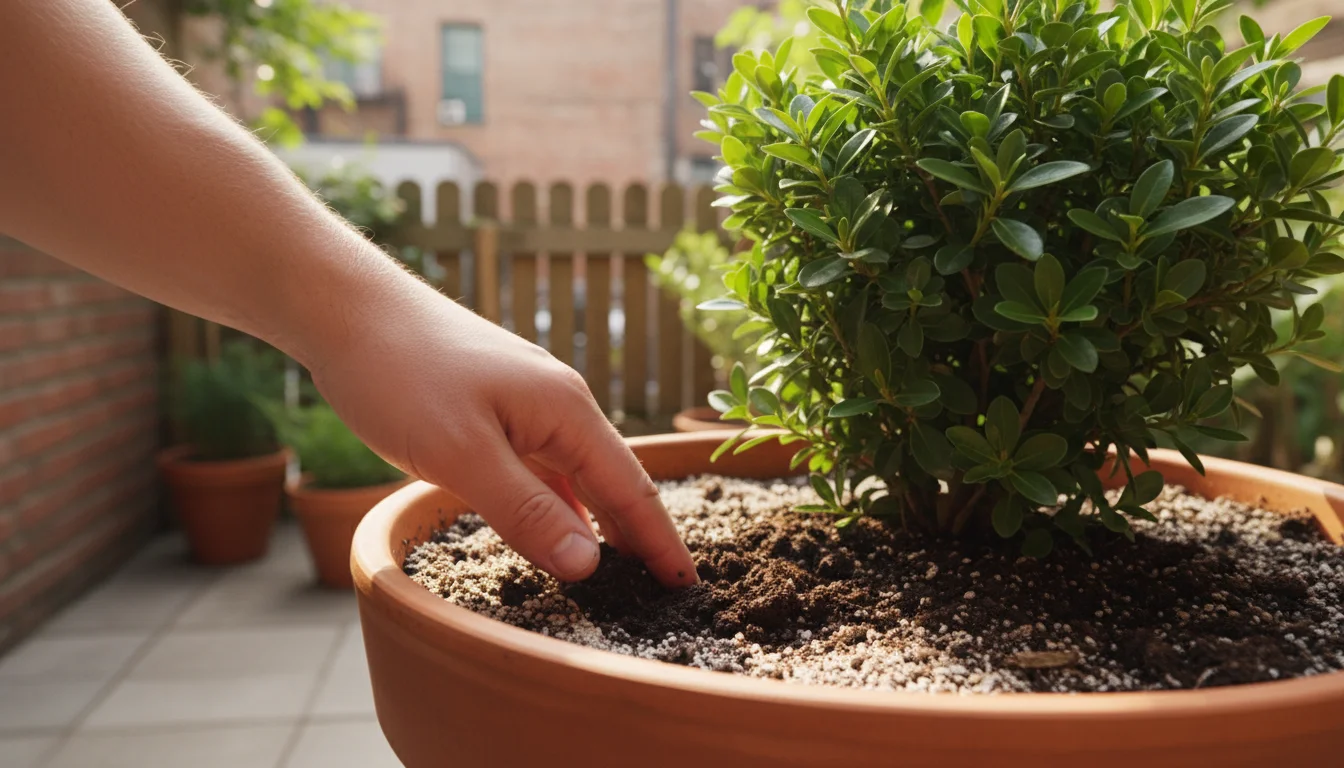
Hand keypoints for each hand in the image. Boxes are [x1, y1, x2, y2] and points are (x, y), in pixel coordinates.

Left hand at [305, 273, 697, 586]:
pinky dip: (555, 505)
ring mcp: (525, 405)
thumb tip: (587, 565)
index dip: (659, 541)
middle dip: (638, 536)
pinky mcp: (493, 410)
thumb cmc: (400, 373)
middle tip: (663, 592)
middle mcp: (556, 405)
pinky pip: (539, 468)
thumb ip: (526, 512)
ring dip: (597, 523)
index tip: (687, 587)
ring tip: (618, 573)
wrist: (346, 310)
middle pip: (611, 482)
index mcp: (564, 411)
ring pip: (574, 477)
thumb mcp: (461, 454)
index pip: (629, 488)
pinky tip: (552, 530)